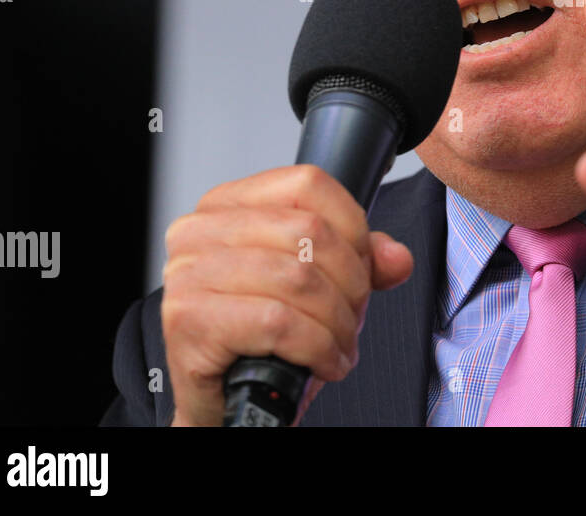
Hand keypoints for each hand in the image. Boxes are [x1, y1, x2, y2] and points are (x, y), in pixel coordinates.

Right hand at [161, 164, 413, 425]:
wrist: (227, 400)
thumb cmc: (263, 337)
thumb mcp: (318, 285)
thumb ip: (359, 259)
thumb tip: (396, 257)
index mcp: (227, 205)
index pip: (308, 184)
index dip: (352, 225)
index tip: (363, 264)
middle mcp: (199, 232)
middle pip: (309, 231)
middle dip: (350, 282)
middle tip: (352, 315)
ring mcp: (189, 274)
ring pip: (299, 278)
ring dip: (337, 322)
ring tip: (340, 344)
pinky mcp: (189, 320)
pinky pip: (279, 323)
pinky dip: (317, 348)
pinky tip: (324, 362)